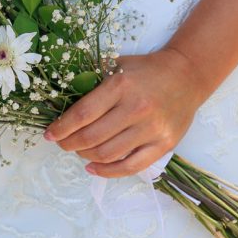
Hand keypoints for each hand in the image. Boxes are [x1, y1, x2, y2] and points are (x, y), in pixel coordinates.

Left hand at [44, 47, 207, 177]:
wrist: (187, 75)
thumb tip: (58, 99)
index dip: (61, 128)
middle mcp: (136, 109)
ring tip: (78, 151)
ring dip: (85, 156)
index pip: (82, 114)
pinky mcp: (164, 144)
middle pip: (92, 137)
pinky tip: (93, 168)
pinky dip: (108, 172)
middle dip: (69, 144)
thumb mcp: (117, 65)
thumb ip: (91, 79)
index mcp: (121, 86)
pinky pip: (131, 166)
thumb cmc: (146, 70)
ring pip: (108, 154)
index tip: (49, 134)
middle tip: (62, 143)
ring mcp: (151, 129)